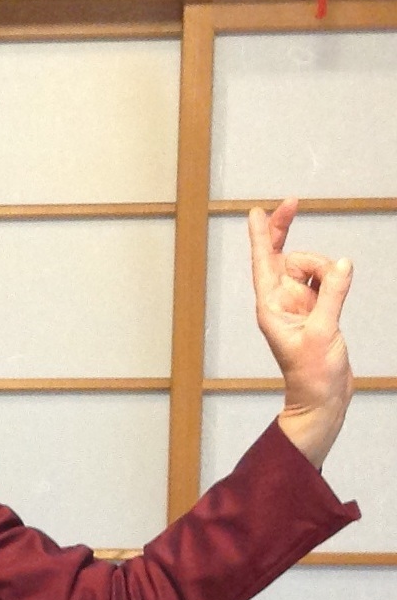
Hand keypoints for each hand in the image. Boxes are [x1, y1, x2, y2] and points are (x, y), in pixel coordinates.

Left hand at [249, 198, 353, 468]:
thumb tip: (341, 263)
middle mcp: (280, 302)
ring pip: (309, 266)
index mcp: (270, 307)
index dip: (260, 236)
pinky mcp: (315, 310)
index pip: (262, 263)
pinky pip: (322, 279)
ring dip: (323, 266)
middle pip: (281, 256)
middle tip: (292, 202)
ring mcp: (297, 305)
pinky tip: (339, 280)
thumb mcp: (324, 332)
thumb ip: (332, 295)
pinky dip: (331, 275)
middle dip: (283, 230)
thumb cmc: (313, 373)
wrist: (322, 398)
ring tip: (334, 290)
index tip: (257, 211)